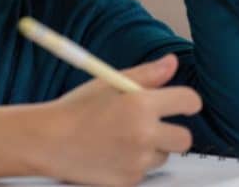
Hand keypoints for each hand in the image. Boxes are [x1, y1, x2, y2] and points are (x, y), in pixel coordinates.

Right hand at [36, 54, 200, 185]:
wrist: (48, 141)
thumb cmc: (76, 109)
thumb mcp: (109, 83)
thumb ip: (146, 74)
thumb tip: (171, 63)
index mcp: (140, 105)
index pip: (189, 102)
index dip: (187, 102)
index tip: (182, 104)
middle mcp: (144, 134)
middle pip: (185, 138)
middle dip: (173, 131)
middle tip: (152, 125)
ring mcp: (137, 161)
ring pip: (164, 156)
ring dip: (151, 148)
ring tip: (121, 138)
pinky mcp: (129, 181)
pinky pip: (144, 172)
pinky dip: (134, 163)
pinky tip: (112, 152)